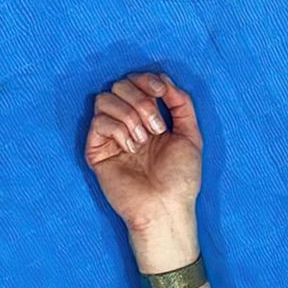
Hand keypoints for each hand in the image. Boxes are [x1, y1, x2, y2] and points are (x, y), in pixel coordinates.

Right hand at [83, 70, 202, 231]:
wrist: (166, 207)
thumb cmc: (181, 179)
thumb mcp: (191, 136)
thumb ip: (182, 104)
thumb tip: (164, 80)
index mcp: (149, 119)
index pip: (137, 82)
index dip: (148, 80)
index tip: (162, 93)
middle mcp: (128, 124)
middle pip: (120, 85)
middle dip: (141, 100)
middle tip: (156, 128)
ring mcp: (111, 136)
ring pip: (105, 98)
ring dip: (129, 114)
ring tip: (143, 140)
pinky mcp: (96, 150)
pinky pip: (98, 121)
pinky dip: (117, 129)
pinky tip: (129, 148)